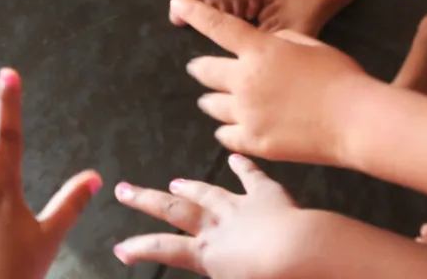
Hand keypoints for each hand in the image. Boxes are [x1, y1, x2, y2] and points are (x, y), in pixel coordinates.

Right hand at [115, 154, 307, 277]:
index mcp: (209, 254)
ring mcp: (242, 207)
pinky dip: (242, 167)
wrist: (305, 252)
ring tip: (175, 182)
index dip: (139, 248)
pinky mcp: (268, 196)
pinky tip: (234, 158)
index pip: (164, 249)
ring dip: (190, 187)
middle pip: (175, 211)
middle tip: (125, 190)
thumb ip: (221, 276)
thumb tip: (215, 274)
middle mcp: (218, 226)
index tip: (121, 248)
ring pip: (209, 192)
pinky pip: (252, 178)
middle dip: (147, 200)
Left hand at [171, 0, 376, 164]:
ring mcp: (246, 113)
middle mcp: (244, 80)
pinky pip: (225, 136)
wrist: (355, 120)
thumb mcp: (310, 45)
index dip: (194, 13)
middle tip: (198, 69)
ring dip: (211, 100)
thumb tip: (265, 44)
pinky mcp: (253, 141)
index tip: (177, 5)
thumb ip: (280, 42)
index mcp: (259, 50)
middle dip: (200, 68)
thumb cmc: (340, 76)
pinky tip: (230, 129)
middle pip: (206, 71)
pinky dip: (226, 129)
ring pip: (212, 105)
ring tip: (211, 101)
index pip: (218, 26)